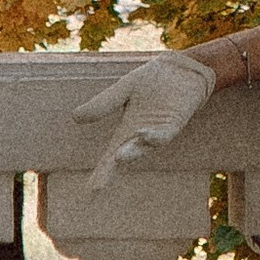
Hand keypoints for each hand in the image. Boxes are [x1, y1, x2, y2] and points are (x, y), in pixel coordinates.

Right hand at [79, 50, 215, 188]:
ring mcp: (158, 131)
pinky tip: (145, 134)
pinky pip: (165, 134)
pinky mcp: (174, 123)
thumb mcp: (124, 89)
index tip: (91, 191)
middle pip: (122, 157)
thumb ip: (103, 104)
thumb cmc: (154, 81)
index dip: (101, 173)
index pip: (110, 157)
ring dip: (132, 152)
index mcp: (126, 131)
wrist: (184, 68)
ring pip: (144, 147)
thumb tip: (75, 117)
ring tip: (118, 157)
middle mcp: (140, 136)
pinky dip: (155, 136)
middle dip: (110, 171)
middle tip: (97, 187)